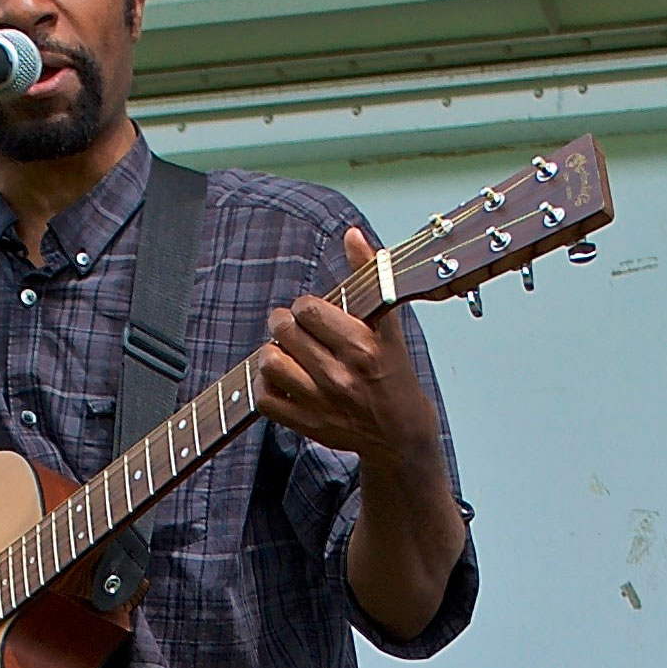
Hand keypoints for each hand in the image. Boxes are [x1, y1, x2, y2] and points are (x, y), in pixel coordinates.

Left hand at [251, 231, 440, 471]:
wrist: (401, 432)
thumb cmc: (393, 374)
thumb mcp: (388, 324)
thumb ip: (369, 276)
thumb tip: (352, 235)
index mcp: (363, 346)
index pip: (309, 309)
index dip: (305, 307)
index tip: (313, 313)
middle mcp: (341, 375)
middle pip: (285, 331)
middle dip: (285, 323)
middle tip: (293, 328)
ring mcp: (322, 402)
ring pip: (269, 362)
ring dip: (272, 353)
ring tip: (286, 352)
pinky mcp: (307, 424)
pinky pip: (265, 399)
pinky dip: (266, 385)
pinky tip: (282, 378)